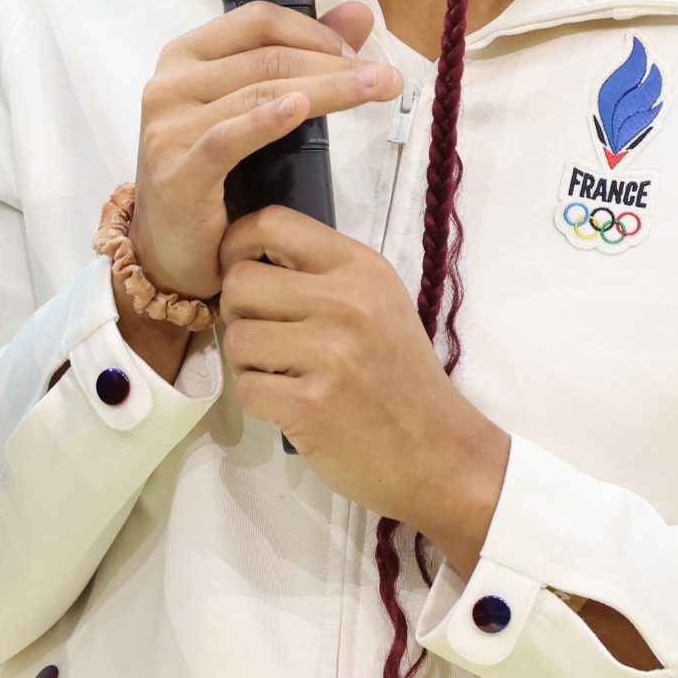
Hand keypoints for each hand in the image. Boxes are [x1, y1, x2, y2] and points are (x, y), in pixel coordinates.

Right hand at [130, 0, 400, 301]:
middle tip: (389, 78)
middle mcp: (168, 84)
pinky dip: (266, 121)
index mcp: (185, 57)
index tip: (357, 55)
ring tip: (375, 92)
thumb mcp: (252, 107)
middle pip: (265, 58)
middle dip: (333, 64)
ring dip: (326, 91)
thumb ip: (300, 56)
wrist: (169, 249)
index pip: (256, 21)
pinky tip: (302, 109)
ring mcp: (167, 128)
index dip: (312, 30)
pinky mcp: (176, 173)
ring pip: (258, 93)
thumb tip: (359, 13)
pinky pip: (228, 139)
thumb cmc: (213, 174)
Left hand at [218, 205, 509, 572]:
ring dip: (249, 363)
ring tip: (287, 376)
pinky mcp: (309, 403)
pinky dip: (260, 401)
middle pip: (240, 281)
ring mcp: (328, 353)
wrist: (441, 455)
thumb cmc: (400, 379)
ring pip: (236, 338)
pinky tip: (293, 407)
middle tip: (267, 338)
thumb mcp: (377, 305)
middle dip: (239, 313)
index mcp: (361, 268)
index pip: (271, 222)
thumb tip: (245, 256)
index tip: (240, 270)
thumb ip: (320, 275)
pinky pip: (245, 388)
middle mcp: (345, 302)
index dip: (237, 243)